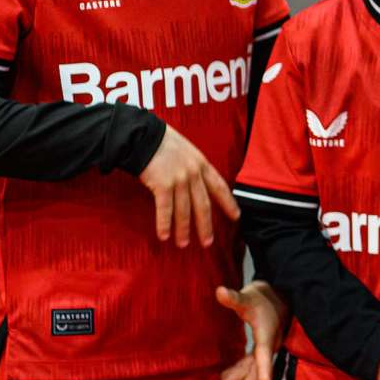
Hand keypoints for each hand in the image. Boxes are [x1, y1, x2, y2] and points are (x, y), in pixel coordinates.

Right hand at [138, 125, 239, 246]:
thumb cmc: (162, 143)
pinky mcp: (163, 184)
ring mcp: (179, 179)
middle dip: (206, 226)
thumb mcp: (187, 151)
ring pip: (184, 211)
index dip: (229, 203)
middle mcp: (194, 174)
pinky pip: (165, 209)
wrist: (143, 135)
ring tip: (182, 244)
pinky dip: (165, 223)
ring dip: (183, 230)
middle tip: (208, 243)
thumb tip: (197, 183)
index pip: (220, 187)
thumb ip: (194, 167)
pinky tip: (164, 235)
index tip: (236, 217)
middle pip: (203, 205)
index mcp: (202, 164)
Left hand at [212, 280, 284, 379]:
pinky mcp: (260, 349)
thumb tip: (219, 291)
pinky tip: (223, 379)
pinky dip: (236, 372)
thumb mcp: (249, 296)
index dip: (265, 368)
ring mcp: (264, 349)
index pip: (265, 354)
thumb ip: (234, 298)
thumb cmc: (263, 296)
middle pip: (258, 371)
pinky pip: (249, 365)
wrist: (279, 295)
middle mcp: (269, 345)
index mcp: (268, 335)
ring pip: (252, 370)